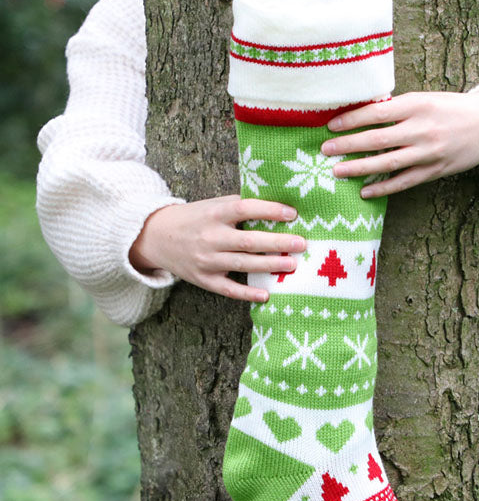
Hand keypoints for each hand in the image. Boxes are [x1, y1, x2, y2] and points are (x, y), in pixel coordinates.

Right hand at [129, 195, 305, 301]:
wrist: (156, 237)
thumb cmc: (194, 218)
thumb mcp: (212, 205)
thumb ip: (239, 206)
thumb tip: (276, 207)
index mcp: (214, 213)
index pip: (245, 209)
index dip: (269, 210)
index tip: (292, 214)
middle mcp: (210, 237)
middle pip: (248, 241)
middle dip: (277, 243)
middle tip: (301, 243)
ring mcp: (207, 260)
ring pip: (243, 264)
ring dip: (269, 265)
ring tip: (292, 265)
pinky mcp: (204, 280)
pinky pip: (229, 289)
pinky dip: (247, 293)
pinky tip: (266, 294)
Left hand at [321, 91, 478, 197]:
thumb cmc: (451, 108)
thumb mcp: (425, 99)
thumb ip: (398, 108)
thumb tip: (363, 114)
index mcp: (417, 104)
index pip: (376, 112)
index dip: (351, 120)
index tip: (330, 125)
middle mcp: (422, 129)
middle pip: (377, 139)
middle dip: (348, 145)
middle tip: (325, 150)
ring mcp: (428, 152)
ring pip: (387, 163)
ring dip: (359, 168)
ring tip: (337, 171)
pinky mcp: (435, 171)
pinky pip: (404, 181)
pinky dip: (383, 187)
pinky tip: (365, 190)